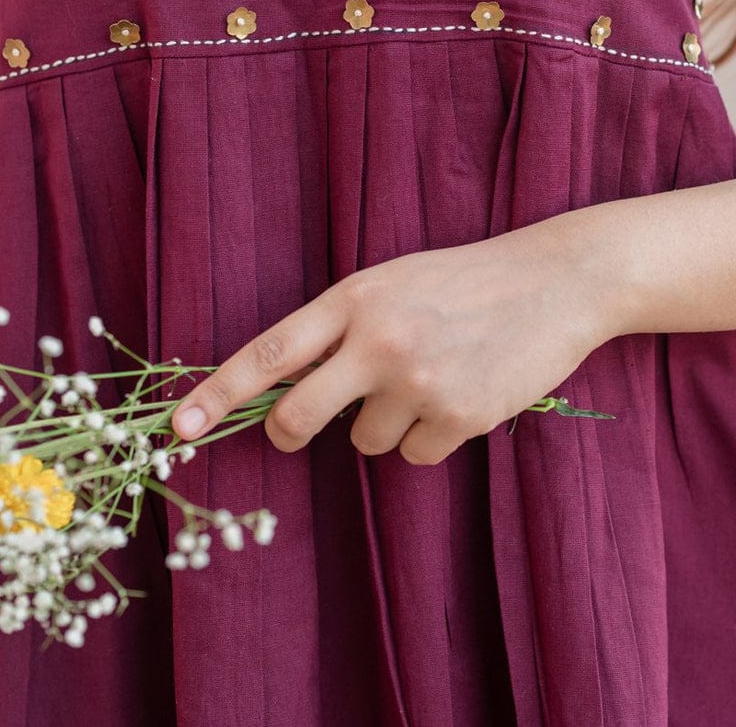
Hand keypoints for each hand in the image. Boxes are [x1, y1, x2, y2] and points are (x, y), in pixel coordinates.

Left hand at [170, 225, 611, 464]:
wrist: (557, 280)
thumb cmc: (469, 279)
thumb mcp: (395, 281)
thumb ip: (344, 326)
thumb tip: (293, 387)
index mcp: (356, 298)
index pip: (270, 353)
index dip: (218, 392)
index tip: (178, 427)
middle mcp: (379, 340)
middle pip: (297, 417)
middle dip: (289, 432)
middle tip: (299, 430)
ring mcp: (419, 382)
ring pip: (363, 441)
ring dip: (386, 423)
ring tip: (431, 379)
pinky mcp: (460, 418)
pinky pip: (415, 456)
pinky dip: (431, 438)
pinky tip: (462, 397)